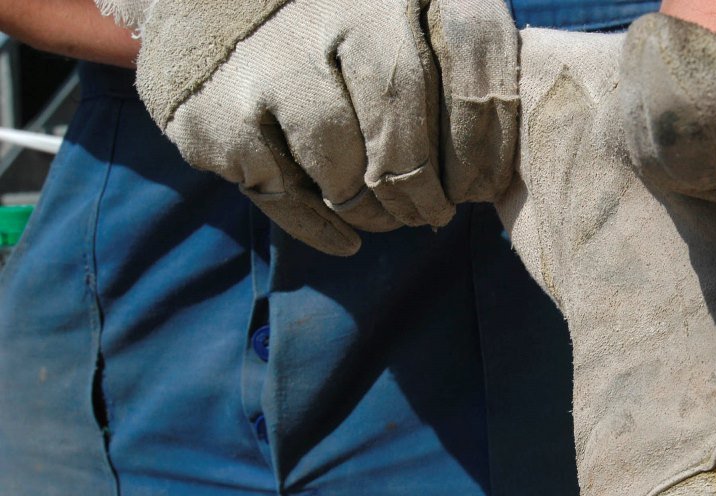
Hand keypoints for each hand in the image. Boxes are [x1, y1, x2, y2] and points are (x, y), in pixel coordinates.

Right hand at [121, 0, 517, 253]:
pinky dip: (323, 228)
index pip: (471, 51)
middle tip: (433, 212)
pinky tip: (346, 236)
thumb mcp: (397, 20)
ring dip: (373, 211)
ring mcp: (270, 61)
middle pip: (402, 120)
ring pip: (344, 172)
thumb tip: (495, 166)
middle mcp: (334, 6)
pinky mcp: (217, 116)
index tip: (483, 182)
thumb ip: (450, 60)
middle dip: (424, 188)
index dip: (488, 134)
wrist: (204, 10)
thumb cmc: (331, 33)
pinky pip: (287, 199)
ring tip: (383, 215)